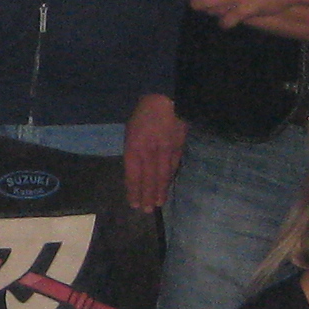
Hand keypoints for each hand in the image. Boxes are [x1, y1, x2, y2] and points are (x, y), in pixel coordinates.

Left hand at [122, 93, 184, 213]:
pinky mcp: (178, 147)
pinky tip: (167, 187)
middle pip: (148, 178)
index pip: (133, 174)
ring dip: (159, 191)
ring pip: (162, 175)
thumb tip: (136, 171)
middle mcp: (149, 151)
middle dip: (147, 195)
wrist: (167, 99)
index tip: (134, 203)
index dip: (134, 190)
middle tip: (146, 210)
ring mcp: (165, 150)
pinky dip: (169, 179)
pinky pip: (173, 167)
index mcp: (134, 145)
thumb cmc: (144, 114)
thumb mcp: (130, 131)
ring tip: (157, 203)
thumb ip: (133, 150)